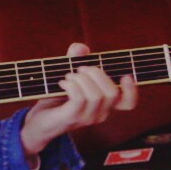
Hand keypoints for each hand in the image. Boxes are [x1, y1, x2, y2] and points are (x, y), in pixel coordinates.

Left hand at [18, 42, 138, 157]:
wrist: (38, 122)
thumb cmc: (56, 99)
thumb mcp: (68, 77)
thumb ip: (75, 60)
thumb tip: (81, 47)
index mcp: (104, 105)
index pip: (128, 103)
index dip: (132, 90)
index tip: (125, 75)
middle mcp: (99, 113)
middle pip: (112, 92)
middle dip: (97, 73)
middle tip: (79, 68)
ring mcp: (86, 118)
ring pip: (96, 95)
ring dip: (81, 78)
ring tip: (68, 76)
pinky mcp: (71, 117)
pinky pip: (79, 98)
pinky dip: (72, 84)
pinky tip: (63, 82)